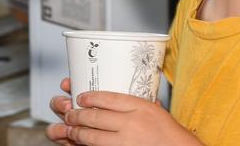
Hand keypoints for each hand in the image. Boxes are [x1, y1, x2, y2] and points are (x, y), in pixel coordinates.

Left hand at [47, 79, 200, 145]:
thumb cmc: (169, 133)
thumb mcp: (154, 110)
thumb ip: (134, 103)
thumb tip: (108, 97)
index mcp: (140, 107)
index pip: (108, 98)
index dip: (90, 97)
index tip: (81, 97)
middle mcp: (132, 124)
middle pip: (96, 117)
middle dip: (78, 115)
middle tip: (70, 114)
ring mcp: (126, 142)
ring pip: (93, 136)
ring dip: (78, 133)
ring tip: (71, 129)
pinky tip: (81, 144)